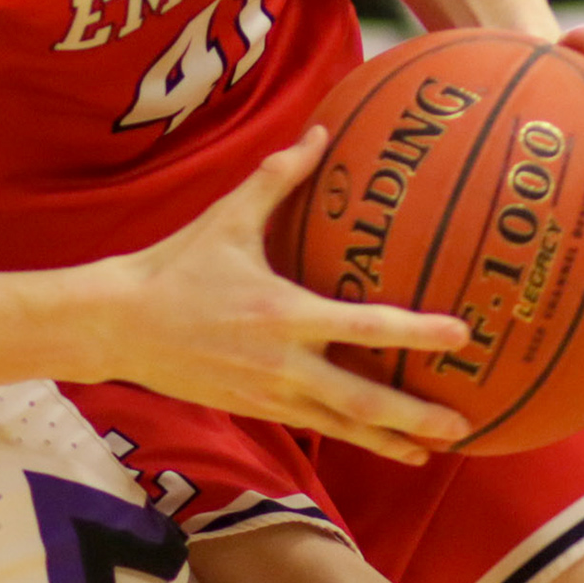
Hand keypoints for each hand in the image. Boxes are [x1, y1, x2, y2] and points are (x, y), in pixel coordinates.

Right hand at [101, 129, 472, 465]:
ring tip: (435, 449)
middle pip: (363, 400)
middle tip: (462, 421)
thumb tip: (321, 133)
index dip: (415, 331)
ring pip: (342, 426)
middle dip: (415, 415)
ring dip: (391, 439)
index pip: (363, 324)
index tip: (460, 334)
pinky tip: (381, 444)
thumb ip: (278, 178)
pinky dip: (354, 437)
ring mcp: (269, 394)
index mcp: (282, 312)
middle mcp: (282, 363)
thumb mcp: (228, 218)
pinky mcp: (256, 410)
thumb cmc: (176, 265)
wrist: (121, 324)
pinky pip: (317, 428)